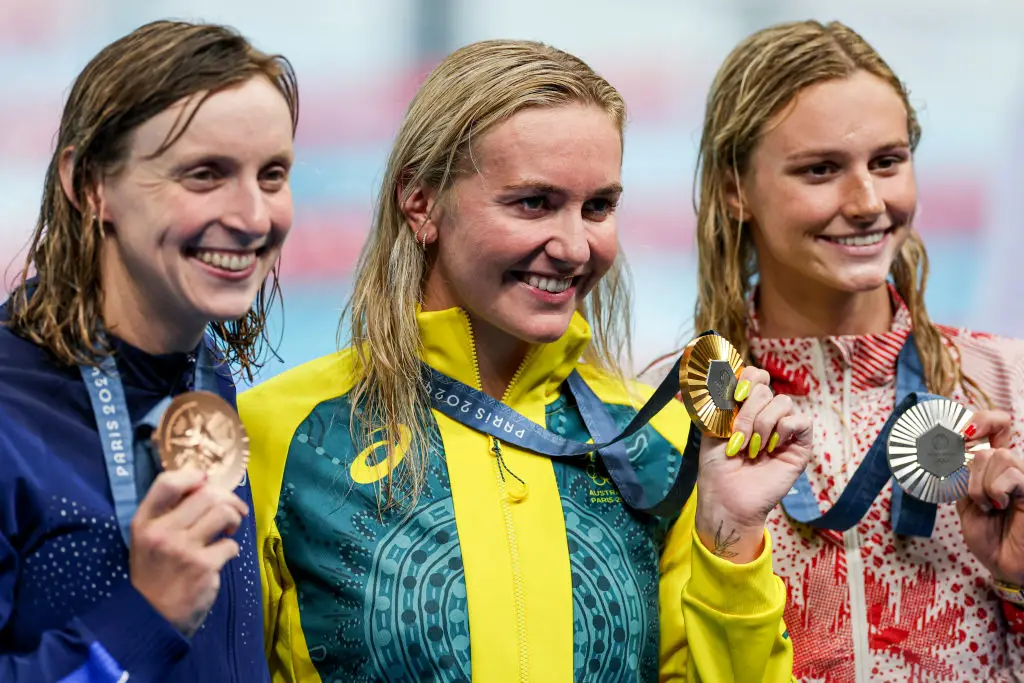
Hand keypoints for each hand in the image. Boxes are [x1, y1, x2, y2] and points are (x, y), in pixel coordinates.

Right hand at [129, 469, 248, 636]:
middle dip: (228, 499)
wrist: (151, 618)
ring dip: (234, 519)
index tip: (205, 481)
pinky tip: (222, 556)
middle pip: (207, 494)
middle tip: (233, 511)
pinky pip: (231, 545)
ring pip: (224, 514)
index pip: (167, 483)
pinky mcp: (204, 567)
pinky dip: (231, 549)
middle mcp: (162, 532)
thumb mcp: (148, 540)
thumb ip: (169, 513)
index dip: (193, 475)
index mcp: (144, 522)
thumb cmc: (154, 574)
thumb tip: (205, 484)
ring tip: (229, 530)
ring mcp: (183, 550)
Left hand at [695, 366, 812, 563]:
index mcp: (745, 407)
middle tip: (738, 438)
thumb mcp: (712, 426)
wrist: (727, 496)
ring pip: (783, 402)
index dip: (746, 378)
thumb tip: (726, 368)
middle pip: (765, 388)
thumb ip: (722, 398)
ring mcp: (784, 429)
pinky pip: (801, 421)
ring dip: (762, 424)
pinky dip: (784, 429)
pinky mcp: (799, 445)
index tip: (734, 394)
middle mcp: (766, 414)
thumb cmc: (717, 465)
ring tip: (752, 449)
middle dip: (747, 412)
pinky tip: (771, 447)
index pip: (755, 375)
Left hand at [956, 410, 1023, 585]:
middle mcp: (1013, 469)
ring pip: (997, 457)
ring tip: (990, 507)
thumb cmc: (989, 537)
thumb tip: (951, 453)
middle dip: (971, 476)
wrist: (1005, 566)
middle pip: (986, 448)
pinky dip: (997, 490)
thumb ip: (963, 477)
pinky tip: (1002, 506)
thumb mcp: (966, 503)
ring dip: (981, 486)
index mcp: (995, 469)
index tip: (962, 433)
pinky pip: (1012, 474)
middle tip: (978, 500)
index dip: (982, 421)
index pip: (996, 426)